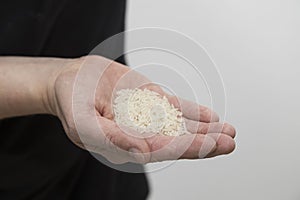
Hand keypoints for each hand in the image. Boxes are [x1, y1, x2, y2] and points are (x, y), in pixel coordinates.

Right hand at [47, 55, 235, 163]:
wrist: (72, 79)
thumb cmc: (72, 103)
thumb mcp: (82, 123)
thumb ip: (111, 139)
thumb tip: (143, 152)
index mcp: (127, 144)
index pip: (163, 150)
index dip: (189, 148)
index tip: (212, 145)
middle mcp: (141, 133)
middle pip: (178, 141)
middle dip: (204, 142)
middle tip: (229, 141)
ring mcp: (148, 116)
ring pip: (181, 125)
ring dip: (205, 128)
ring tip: (229, 130)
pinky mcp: (150, 99)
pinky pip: (175, 106)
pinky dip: (193, 111)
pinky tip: (211, 116)